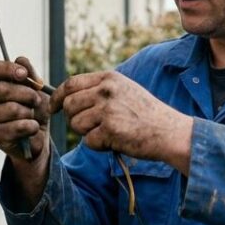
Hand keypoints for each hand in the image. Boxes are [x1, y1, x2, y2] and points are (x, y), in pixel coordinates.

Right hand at [0, 56, 50, 162]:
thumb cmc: (33, 110)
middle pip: (3, 89)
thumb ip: (29, 73)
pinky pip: (17, 127)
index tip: (23, 73)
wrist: (37, 136)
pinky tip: (32, 128)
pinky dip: (31, 127)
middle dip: (27, 94)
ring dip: (29, 113)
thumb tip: (21, 62)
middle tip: (36, 100)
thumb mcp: (35, 89)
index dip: (7, 69)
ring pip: (12, 109)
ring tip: (31, 116)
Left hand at [51, 71, 192, 173]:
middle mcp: (106, 90)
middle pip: (70, 105)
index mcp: (109, 78)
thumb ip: (100, 90)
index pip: (71, 83)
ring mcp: (108, 109)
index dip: (58, 97)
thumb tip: (69, 96)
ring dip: (88, 134)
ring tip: (109, 133)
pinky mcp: (110, 129)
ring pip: (76, 124)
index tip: (54, 108)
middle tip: (92, 127)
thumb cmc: (147, 115)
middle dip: (75, 119)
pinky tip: (116, 142)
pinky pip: (89, 141)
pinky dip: (99, 146)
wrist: (170, 132)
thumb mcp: (125, 91)